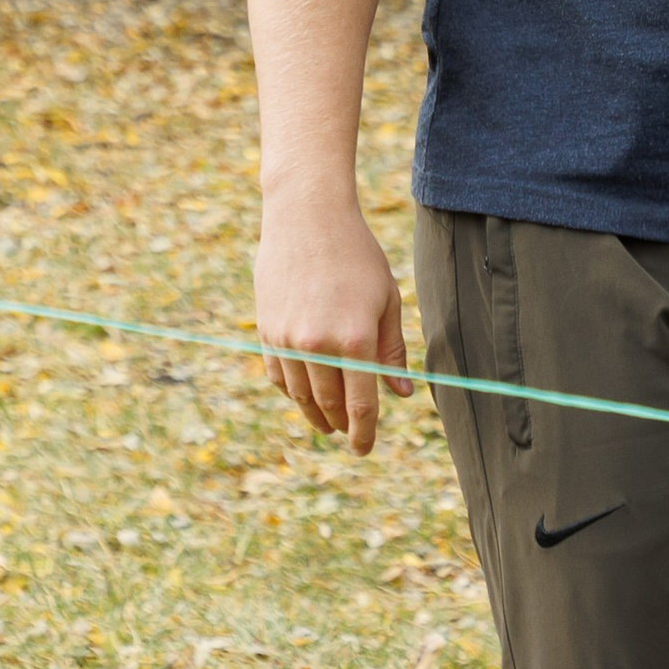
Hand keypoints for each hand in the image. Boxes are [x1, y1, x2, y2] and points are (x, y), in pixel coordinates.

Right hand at [255, 196, 410, 453]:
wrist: (307, 218)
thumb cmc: (357, 256)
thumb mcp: (386, 298)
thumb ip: (392, 350)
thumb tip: (402, 395)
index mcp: (356, 338)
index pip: (361, 406)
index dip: (364, 433)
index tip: (365, 450)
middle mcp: (318, 344)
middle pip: (329, 406)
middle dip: (341, 425)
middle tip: (350, 434)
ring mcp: (287, 340)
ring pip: (302, 396)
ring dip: (316, 414)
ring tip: (328, 422)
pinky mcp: (266, 331)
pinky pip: (278, 377)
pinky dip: (292, 391)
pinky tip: (305, 393)